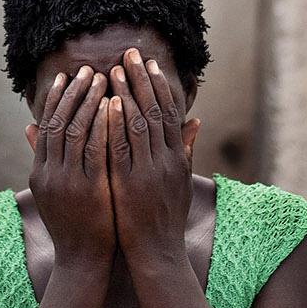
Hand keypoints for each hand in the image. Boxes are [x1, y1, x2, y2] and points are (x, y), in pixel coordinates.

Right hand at [27, 65, 113, 268]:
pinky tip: (112, 106)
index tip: (66, 75)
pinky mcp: (89, 189)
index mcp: (39, 171)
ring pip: (76, 130)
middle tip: (87, 69)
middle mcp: (49, 172)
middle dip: (74, 92)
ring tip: (103, 78)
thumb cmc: (71, 223)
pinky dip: (102, 124)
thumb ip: (42, 157)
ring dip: (89, 101)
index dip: (55, 98)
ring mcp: (67, 180)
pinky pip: (95, 149)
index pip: (46, 125)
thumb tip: (27, 127)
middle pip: (59, 121)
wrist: (82, 261)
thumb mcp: (50, 189)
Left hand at [106, 49, 199, 266]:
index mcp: (177, 157)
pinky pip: (122, 147)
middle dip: (141, 79)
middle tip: (129, 53)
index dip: (157, 85)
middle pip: (154, 110)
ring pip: (138, 123)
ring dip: (127, 94)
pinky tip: (109, 104)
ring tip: (115, 70)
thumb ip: (186, 149)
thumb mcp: (181, 181)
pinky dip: (117, 123)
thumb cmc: (166, 217)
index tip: (147, 63)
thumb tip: (197, 121)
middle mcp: (166, 160)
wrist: (158, 253)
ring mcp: (149, 170)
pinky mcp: (130, 183)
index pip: (168, 112)